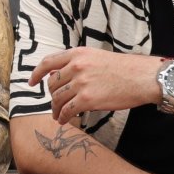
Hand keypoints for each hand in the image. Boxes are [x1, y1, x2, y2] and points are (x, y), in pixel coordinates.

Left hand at [29, 47, 161, 123]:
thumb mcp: (96, 56)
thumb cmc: (124, 68)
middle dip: (51, 95)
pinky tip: (63, 120)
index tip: (31, 82)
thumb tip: (57, 74)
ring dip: (55, 108)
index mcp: (77, 53)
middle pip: (52, 83)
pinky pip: (67, 110)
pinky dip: (63, 116)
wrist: (142, 78)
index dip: (36, 73)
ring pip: (57, 98)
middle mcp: (76, 66)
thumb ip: (77, 63)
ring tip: (57, 115)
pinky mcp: (87, 99)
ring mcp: (81, 83)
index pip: (48, 62)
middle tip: (54, 102)